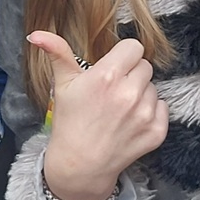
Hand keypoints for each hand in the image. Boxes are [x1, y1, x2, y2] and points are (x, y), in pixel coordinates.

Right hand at [28, 32, 167, 199]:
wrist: (80, 165)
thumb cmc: (70, 122)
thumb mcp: (62, 84)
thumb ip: (56, 53)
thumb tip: (37, 34)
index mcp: (107, 76)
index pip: (134, 47)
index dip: (123, 56)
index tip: (113, 67)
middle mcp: (129, 93)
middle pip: (145, 65)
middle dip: (131, 74)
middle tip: (113, 90)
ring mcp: (145, 114)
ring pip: (153, 87)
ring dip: (141, 93)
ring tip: (120, 109)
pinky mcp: (157, 131)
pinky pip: (162, 107)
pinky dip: (150, 113)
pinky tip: (130, 122)